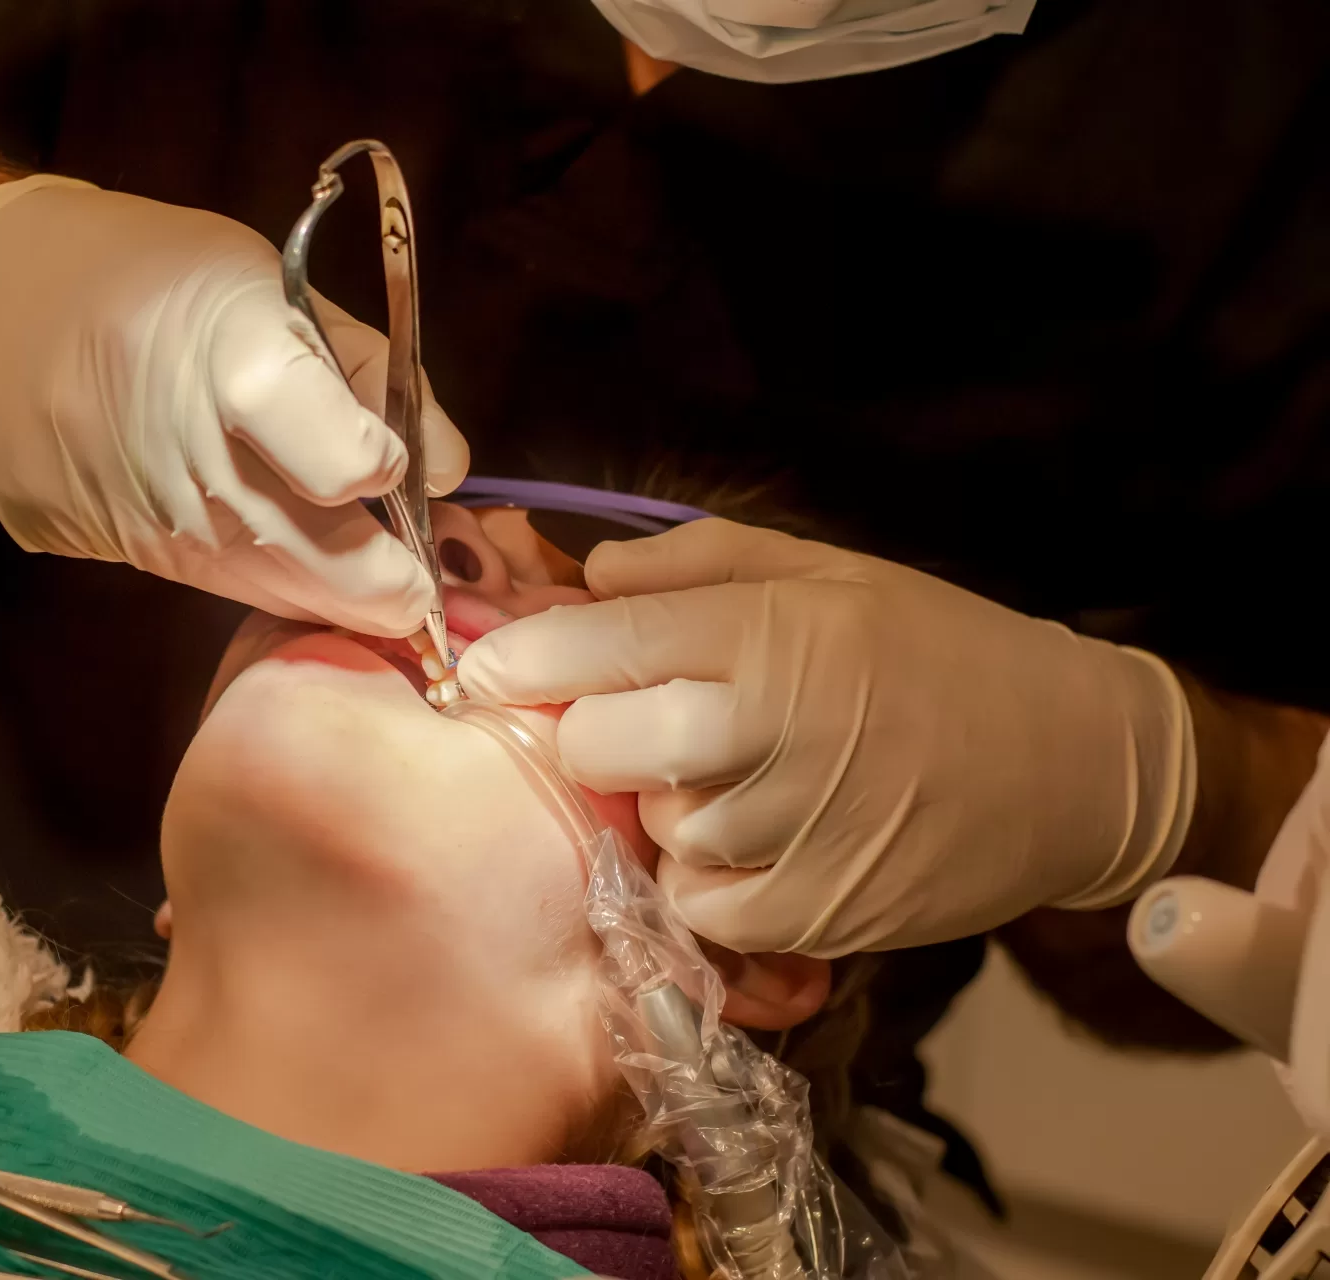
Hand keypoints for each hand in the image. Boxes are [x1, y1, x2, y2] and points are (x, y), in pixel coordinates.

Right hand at [0, 176, 468, 635]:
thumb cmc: (153, 278)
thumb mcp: (275, 285)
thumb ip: (377, 376)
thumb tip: (450, 471)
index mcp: (237, 364)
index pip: (350, 468)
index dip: (388, 471)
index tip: (392, 457)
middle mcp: (189, 461)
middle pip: (324, 567)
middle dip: (392, 584)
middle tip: (420, 573)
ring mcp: (141, 520)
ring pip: (271, 592)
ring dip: (327, 586)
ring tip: (353, 553)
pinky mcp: (102, 550)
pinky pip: (209, 583)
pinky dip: (256, 575)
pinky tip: (266, 535)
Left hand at [456, 518, 1196, 955]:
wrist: (1077, 766)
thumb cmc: (941, 652)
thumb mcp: (828, 572)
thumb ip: (694, 562)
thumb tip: (583, 578)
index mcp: (766, 631)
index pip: (590, 647)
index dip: (518, 659)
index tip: (487, 668)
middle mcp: (765, 730)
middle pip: (592, 747)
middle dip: (600, 735)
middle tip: (653, 724)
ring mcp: (786, 832)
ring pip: (649, 828)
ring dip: (674, 808)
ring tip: (754, 780)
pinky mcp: (810, 917)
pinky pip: (696, 903)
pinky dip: (713, 879)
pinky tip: (773, 841)